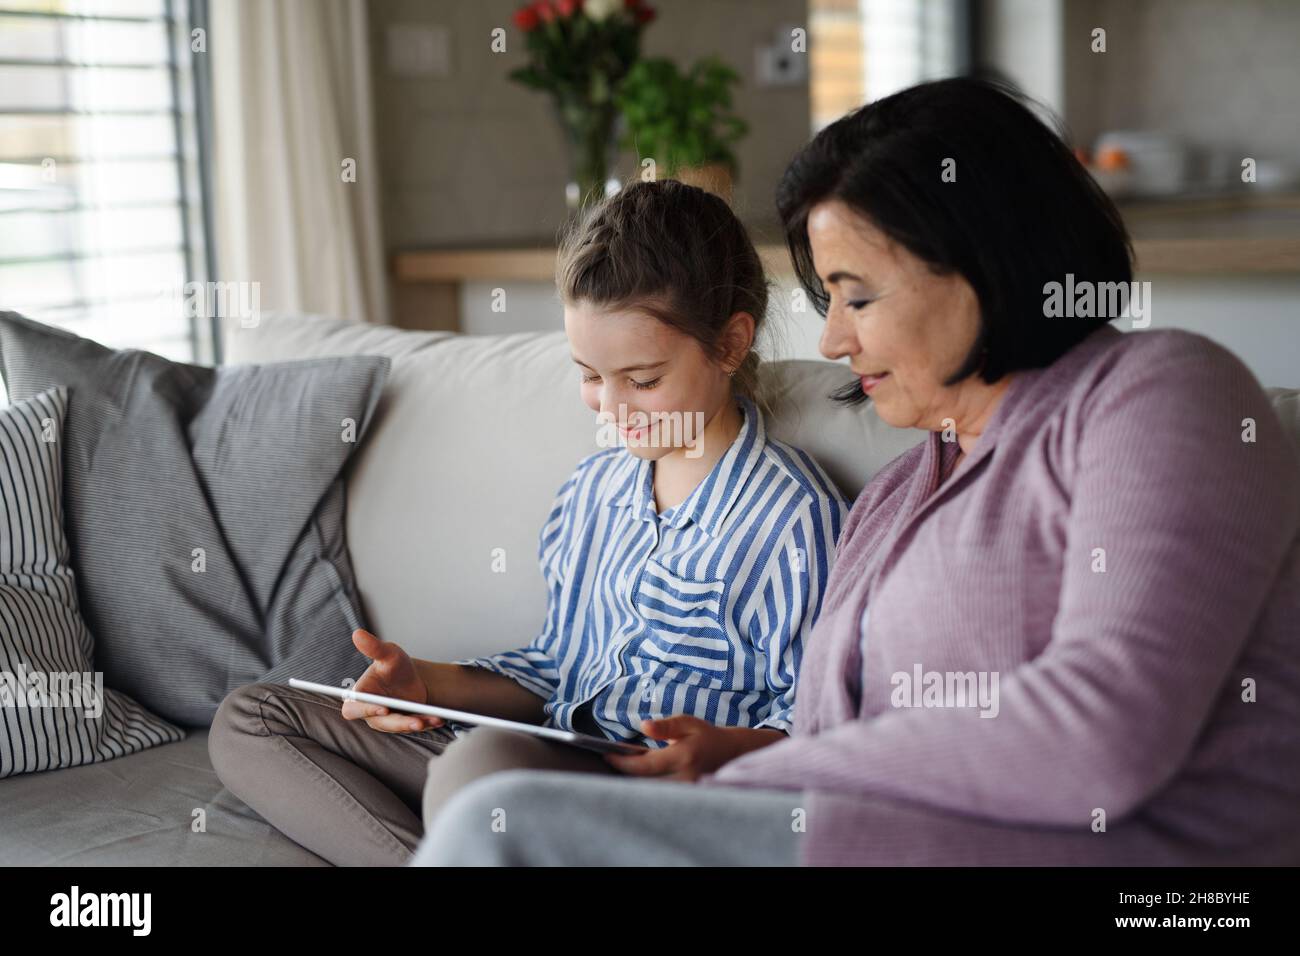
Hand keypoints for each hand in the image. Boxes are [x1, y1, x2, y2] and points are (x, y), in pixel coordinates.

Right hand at [342, 628, 443, 732]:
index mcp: (359, 696)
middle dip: (399, 722)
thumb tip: (357, 634)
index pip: (355, 708)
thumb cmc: (394, 665)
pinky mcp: (401, 726)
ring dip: (416, 723)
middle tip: (416, 721)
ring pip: (399, 727)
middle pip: (381, 722)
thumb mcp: (388, 654)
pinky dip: (426, 723)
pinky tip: (438, 719)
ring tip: (434, 718)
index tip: (383, 708)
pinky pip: (413, 727)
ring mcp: (386, 722)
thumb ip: (374, 647)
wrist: (413, 677)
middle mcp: (369, 712)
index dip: (367, 709)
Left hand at [603, 715, 784, 780]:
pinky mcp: (687, 797)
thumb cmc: (706, 736)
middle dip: (625, 773)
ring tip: (623, 768)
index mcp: (683, 756)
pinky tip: (639, 778)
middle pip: (643, 782)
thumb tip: (643, 726)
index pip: (644, 766)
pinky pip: (660, 795)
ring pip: (650, 791)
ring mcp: (686, 790)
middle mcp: (685, 777)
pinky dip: (647, 787)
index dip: (622, 763)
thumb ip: (665, 726)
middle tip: (612, 761)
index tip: (608, 756)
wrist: (731, 754)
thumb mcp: (688, 723)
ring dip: (634, 781)